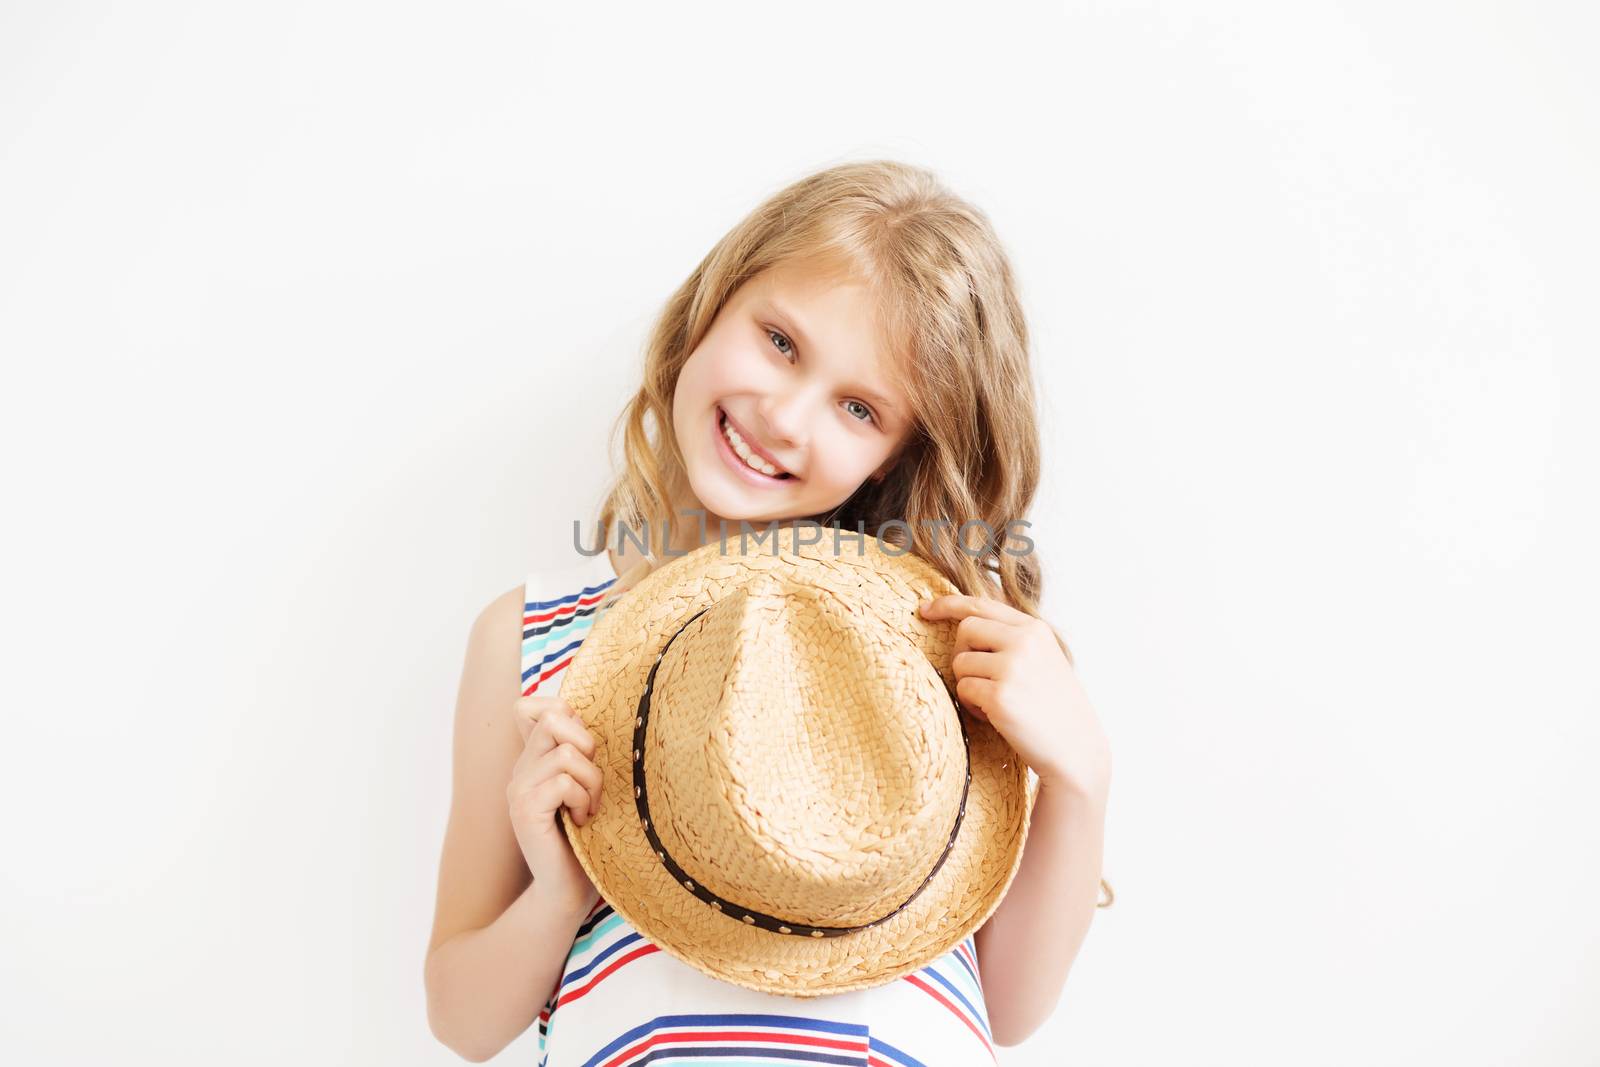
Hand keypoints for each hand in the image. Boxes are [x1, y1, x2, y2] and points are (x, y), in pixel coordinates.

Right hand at [506, 695, 603, 914]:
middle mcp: (520, 769)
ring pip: (567, 753)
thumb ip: (580, 751)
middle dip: (588, 746)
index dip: (567, 715)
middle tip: (592, 782)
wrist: (568, 889)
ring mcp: (518, 789)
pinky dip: (584, 800)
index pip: (532, 706)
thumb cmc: (587, 837)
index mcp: (533, 760)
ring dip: (592, 782)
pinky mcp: (525, 811)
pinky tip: (582, 820)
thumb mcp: (588, 785)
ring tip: (590, 807)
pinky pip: (564, 782)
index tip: (585, 753)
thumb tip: (584, 716)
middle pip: (555, 719)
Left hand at [918, 594, 1110, 797]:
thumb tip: (966, 620)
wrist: (1076, 749)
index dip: (948, 604)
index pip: (981, 604)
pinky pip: (963, 690)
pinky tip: (995, 716)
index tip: (925, 609)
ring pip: (960, 662)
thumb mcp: (1042, 659)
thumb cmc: (1054, 707)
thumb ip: (1012, 637)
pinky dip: (971, 706)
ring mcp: (1012, 667)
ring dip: (968, 684)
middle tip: (978, 678)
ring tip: (994, 702)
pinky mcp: (999, 696)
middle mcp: (1024, 641)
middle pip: (966, 629)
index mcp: (1035, 629)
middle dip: (962, 653)